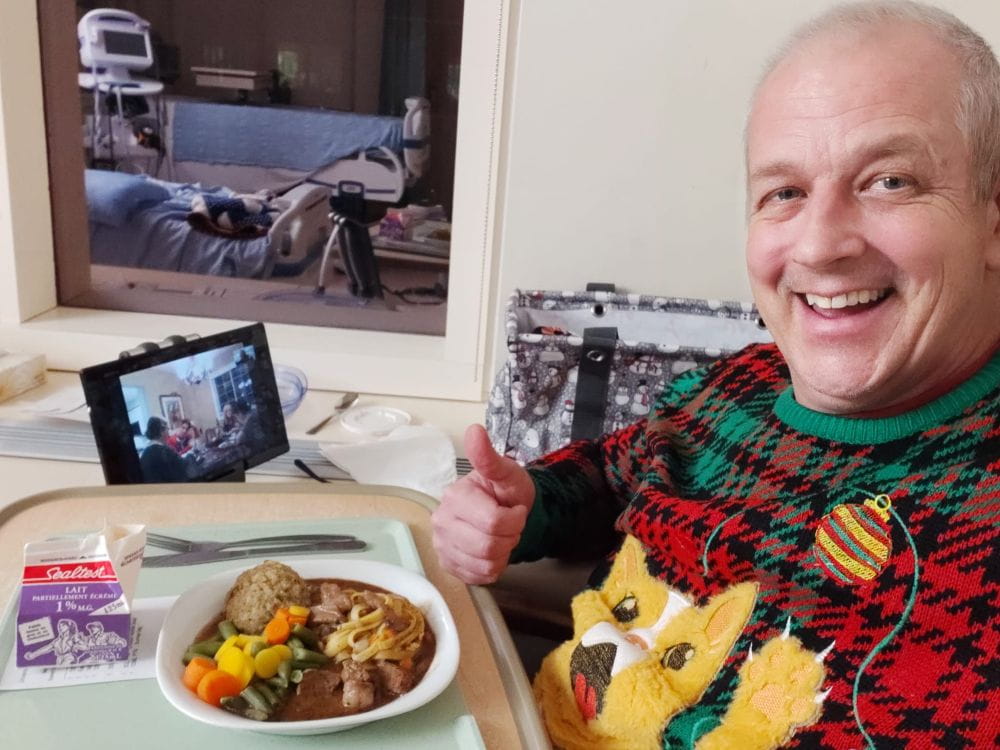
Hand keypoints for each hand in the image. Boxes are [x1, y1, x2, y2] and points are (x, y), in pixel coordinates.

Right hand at [431, 424, 535, 583]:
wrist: (504, 509)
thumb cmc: (505, 491)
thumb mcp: (505, 472)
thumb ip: (489, 457)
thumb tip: (474, 430)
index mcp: (454, 497)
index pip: (494, 523)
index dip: (514, 520)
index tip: (515, 509)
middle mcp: (441, 521)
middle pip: (489, 546)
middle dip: (510, 537)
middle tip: (510, 524)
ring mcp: (442, 545)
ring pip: (485, 563)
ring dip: (502, 552)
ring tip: (501, 536)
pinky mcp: (448, 564)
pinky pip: (479, 577)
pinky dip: (493, 566)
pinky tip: (492, 550)